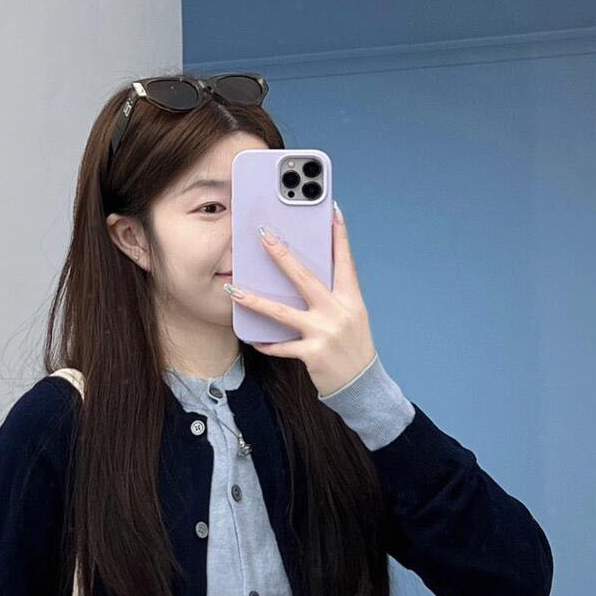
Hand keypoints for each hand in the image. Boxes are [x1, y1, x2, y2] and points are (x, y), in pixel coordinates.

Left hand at [226, 202, 376, 397]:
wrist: (362, 385)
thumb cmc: (352, 347)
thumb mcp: (351, 317)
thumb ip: (333, 297)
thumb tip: (305, 277)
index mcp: (351, 299)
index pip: (345, 261)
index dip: (339, 236)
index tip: (332, 211)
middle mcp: (339, 312)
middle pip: (306, 278)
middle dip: (282, 256)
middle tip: (264, 236)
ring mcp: (325, 333)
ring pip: (282, 313)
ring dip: (255, 300)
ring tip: (234, 289)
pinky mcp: (313, 354)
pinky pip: (281, 346)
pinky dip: (265, 343)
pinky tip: (252, 339)